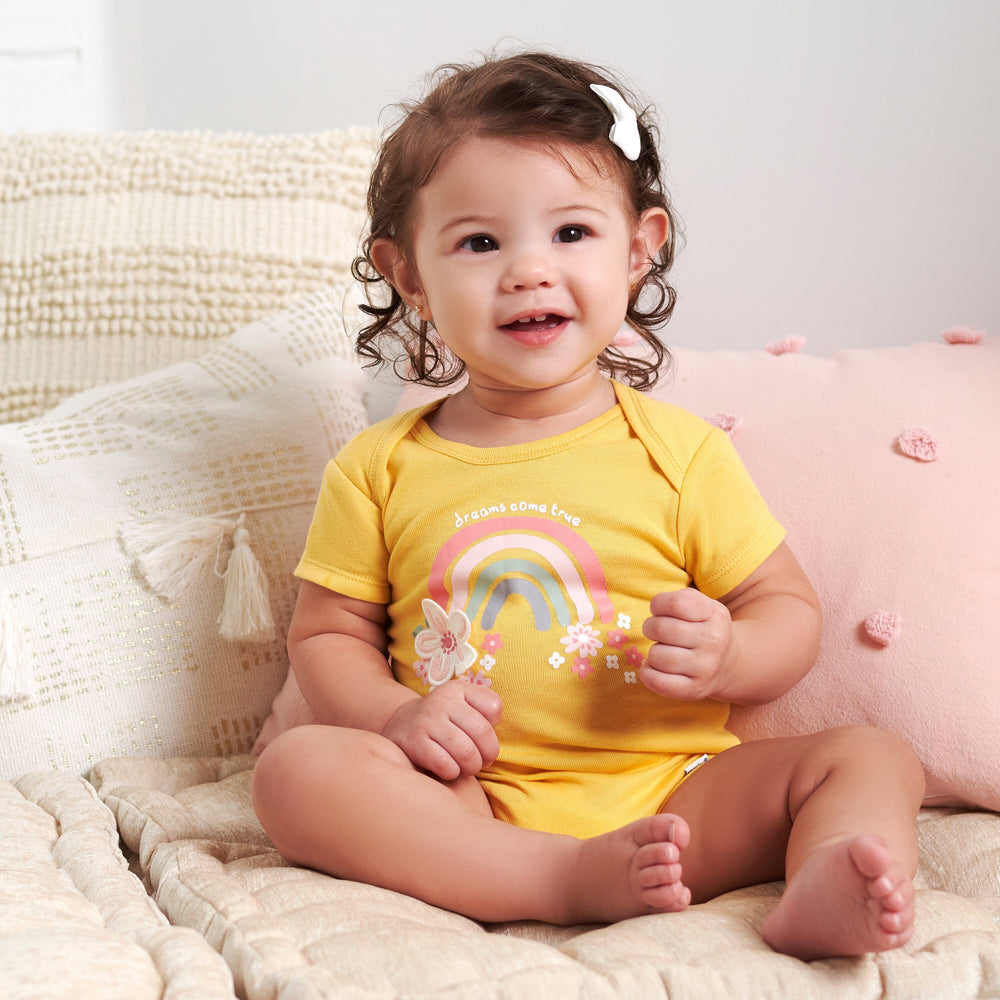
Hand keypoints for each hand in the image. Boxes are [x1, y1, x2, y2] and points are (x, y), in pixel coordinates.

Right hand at [382, 679, 501, 780]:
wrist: (401, 725)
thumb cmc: (444, 721)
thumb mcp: (463, 706)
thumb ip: (485, 715)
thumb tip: (493, 742)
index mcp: (458, 689)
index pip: (494, 707)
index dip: (495, 729)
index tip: (484, 739)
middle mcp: (442, 700)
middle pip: (483, 732)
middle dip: (488, 754)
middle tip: (482, 762)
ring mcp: (427, 720)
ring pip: (467, 752)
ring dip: (472, 767)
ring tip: (467, 768)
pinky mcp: (414, 742)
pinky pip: (446, 765)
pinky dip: (452, 773)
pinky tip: (448, 770)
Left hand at [640, 588, 734, 700]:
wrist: (729, 663)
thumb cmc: (704, 628)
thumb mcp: (702, 605)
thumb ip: (679, 599)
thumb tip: (655, 609)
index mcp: (715, 615)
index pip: (677, 603)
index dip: (658, 604)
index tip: (658, 610)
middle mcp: (714, 641)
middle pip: (662, 629)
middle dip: (650, 627)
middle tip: (655, 631)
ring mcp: (706, 668)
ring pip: (658, 656)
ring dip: (652, 652)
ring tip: (661, 650)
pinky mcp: (695, 689)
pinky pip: (658, 682)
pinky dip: (647, 673)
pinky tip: (653, 666)